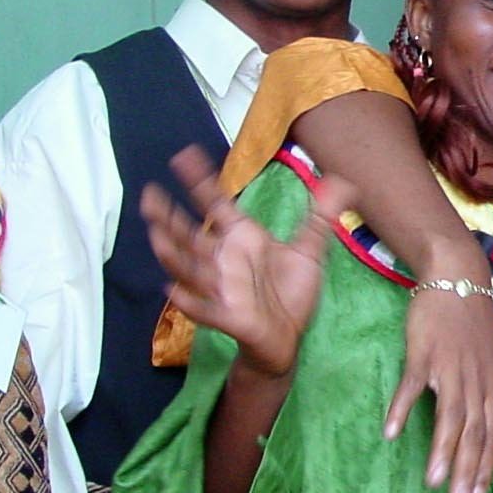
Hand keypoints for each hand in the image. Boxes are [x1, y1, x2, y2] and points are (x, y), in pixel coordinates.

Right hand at [141, 146, 350, 379]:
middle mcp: (226, 260)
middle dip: (168, 217)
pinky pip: (206, 309)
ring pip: (190, 268)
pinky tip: (174, 292)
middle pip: (190, 235)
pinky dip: (191, 302)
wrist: (288, 337)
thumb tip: (343, 181)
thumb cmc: (290, 293)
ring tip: (155, 236)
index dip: (200, 181)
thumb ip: (320, 216)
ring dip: (172, 254)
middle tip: (149, 195)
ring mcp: (224, 288)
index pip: (216, 205)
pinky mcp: (230, 316)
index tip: (183, 155)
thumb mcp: (310, 251)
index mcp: (242, 239)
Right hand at [389, 284, 492, 492]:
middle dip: (466, 472)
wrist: (458, 277)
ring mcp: (451, 366)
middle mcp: (477, 379)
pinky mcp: (425, 352)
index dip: (484, 468)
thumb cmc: (473, 326)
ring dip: (442, 450)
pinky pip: (412, 385)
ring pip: (449, 415)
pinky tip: (391, 433)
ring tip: (433, 482)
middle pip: (474, 432)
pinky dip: (402, 408)